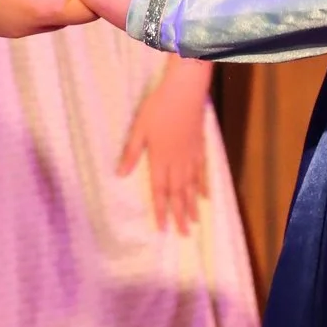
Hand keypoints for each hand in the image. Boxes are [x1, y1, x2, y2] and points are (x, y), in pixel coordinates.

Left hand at [120, 58, 212, 232]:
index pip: (160, 191)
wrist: (185, 93)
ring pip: (192, 186)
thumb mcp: (139, 129)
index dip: (161, 210)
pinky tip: (206, 196)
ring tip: (196, 222)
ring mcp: (191, 156)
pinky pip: (203, 172)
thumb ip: (131, 153)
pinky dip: (204, 185)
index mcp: (160, 160)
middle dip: (180, 215)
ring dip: (193, 205)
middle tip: (183, 234)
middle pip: (179, 194)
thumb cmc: (158, 108)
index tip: (163, 228)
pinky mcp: (200, 147)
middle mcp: (178, 162)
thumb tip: (120, 174)